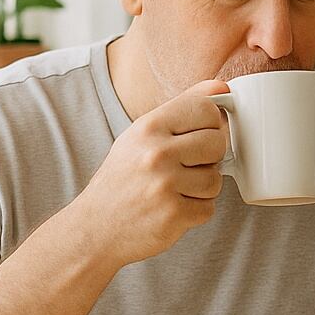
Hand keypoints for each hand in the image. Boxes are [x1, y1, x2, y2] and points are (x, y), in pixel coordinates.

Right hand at [64, 80, 229, 265]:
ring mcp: (165, 185)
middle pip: (218, 143)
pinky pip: (209, 208)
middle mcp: (156, 153)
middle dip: (209, 158)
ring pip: (216, 179)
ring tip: (174, 190)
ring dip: (202, 188)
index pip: (207, 108)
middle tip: (185, 167)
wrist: (93, 228)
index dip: (210, 124)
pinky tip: (172, 208)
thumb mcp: (142, 135)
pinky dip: (195, 211)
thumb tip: (222, 86)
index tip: (198, 135)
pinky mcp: (173, 215)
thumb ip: (182, 108)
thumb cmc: (123, 178)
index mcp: (148, 127)